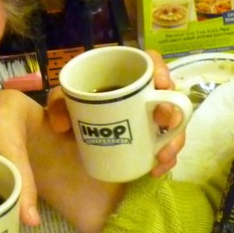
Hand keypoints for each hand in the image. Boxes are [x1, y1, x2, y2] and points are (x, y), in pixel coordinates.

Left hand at [47, 49, 186, 176]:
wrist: (71, 159)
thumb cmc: (71, 121)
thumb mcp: (60, 106)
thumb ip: (58, 105)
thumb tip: (63, 123)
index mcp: (125, 80)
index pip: (150, 64)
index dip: (161, 69)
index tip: (160, 83)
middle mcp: (143, 99)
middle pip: (169, 95)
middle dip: (172, 107)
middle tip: (161, 119)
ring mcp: (151, 124)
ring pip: (175, 126)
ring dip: (175, 138)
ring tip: (163, 153)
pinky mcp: (152, 147)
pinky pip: (168, 150)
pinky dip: (166, 160)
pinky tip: (157, 168)